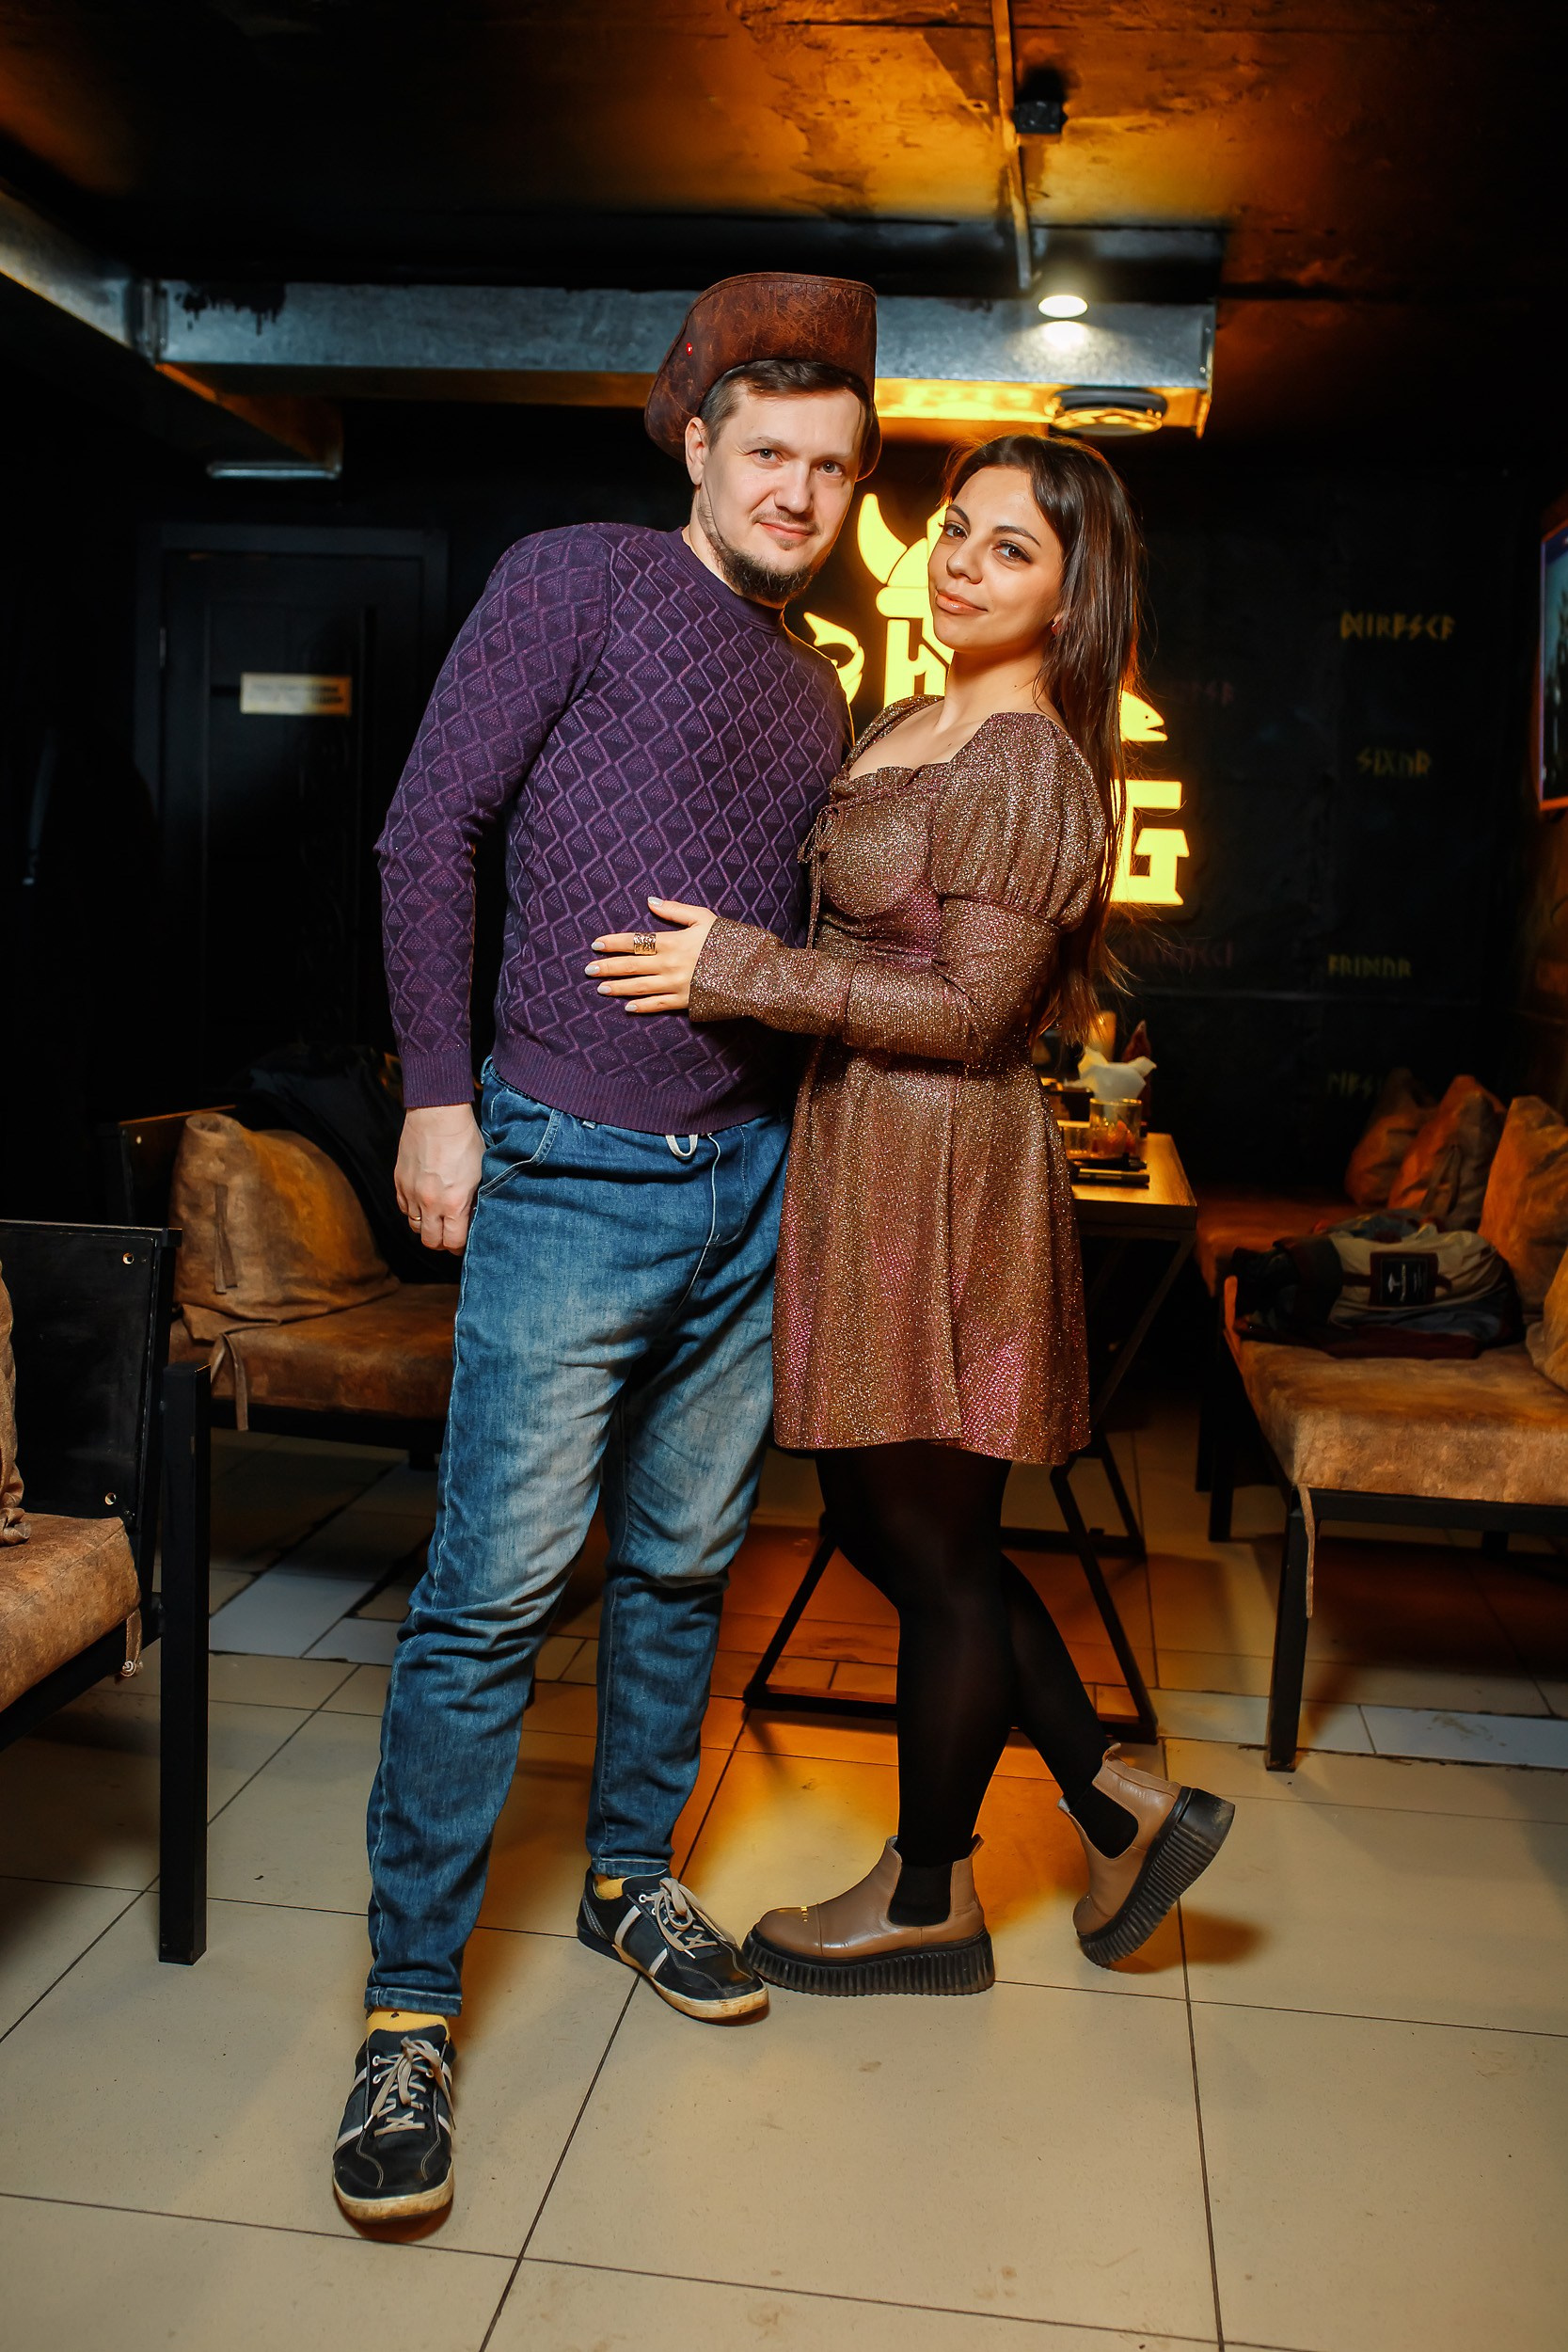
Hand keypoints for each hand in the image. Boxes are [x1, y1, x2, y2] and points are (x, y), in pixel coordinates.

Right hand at [393, 1104, 482, 1252]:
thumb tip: (473, 1218)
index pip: (453, 1242)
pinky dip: (414, 1211)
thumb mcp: (481, 1173)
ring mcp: (411, 1193)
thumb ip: (475, 1200)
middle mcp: (429, 1203)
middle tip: (451, 1234)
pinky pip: (404, 1209)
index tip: (464, 1243)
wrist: (437, 1115)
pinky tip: (425, 1202)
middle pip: (430, 1242)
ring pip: (415, 1227)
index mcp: (454, 1203)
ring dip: (427, 1227)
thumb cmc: (465, 1141)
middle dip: (442, 1242)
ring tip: (438, 1218)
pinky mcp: (399, 1182)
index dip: (460, 1247)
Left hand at [586, 896, 718, 1013]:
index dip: (613, 943)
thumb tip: (650, 902)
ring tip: (600, 988)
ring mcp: (676, 985)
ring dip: (618, 987)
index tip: (596, 944)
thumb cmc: (727, 940)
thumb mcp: (703, 918)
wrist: (750, 970)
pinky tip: (627, 1007)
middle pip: (631, 965)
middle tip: (588, 969)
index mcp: (672, 942)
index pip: (634, 941)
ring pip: (639, 986)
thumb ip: (675, 911)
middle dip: (607, 967)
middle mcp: (669, 964)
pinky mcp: (685, 1002)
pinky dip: (642, 1007)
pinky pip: (658, 1005)